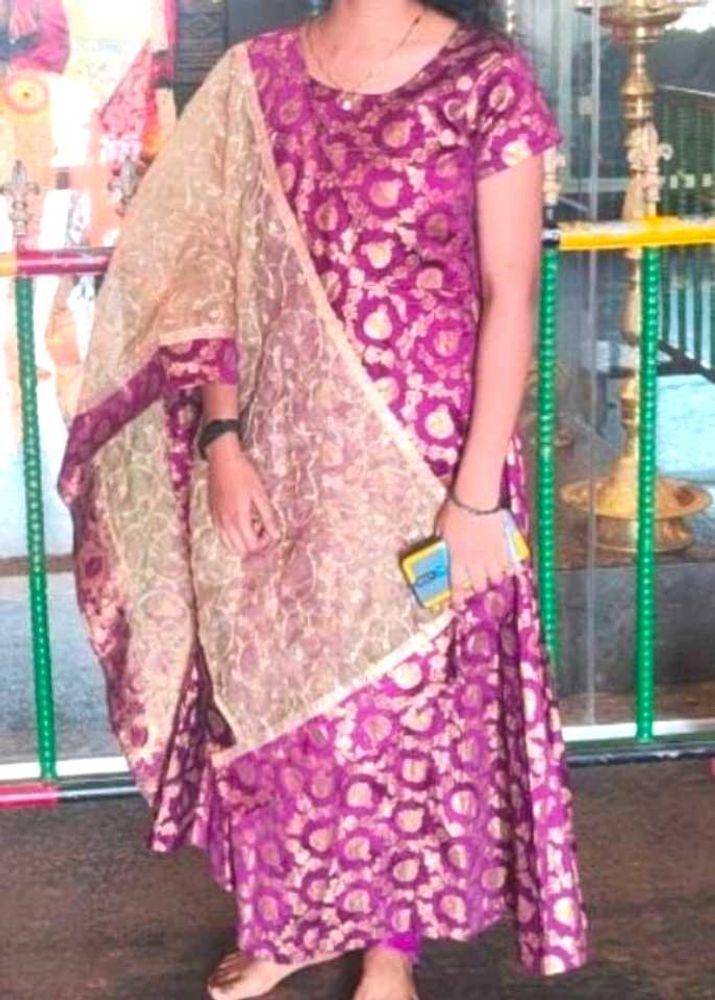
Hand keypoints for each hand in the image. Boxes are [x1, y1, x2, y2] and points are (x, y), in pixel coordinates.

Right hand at [205, 434, 279, 555]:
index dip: (264, 543)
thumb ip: (268, 516)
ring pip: (228, 545)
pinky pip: (221, 534)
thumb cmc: (243, 473)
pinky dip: (232, 534)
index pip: (252, 545)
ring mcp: (216, 519)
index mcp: (238, 518)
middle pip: (240, 550)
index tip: (270, 530)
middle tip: (262, 528)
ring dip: (242, 540)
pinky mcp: (211, 513)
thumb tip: (276, 535)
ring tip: (251, 524)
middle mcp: (225, 522)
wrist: (222, 459)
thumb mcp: (260, 494)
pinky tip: (240, 519)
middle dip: (253, 544)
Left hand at [435, 500, 511, 610]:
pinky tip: (506, 568)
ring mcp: (491, 555)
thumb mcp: (441, 529)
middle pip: (479, 584)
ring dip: (493, 579)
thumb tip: (444, 548)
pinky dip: (507, 568)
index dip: (457, 597)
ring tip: (492, 576)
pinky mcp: (503, 546)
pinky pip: (508, 564)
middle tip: (477, 584)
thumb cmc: (454, 511)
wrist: (476, 500)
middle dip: (478, 587)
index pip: (456, 584)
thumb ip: (444, 542)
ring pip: (495, 577)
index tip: (457, 603)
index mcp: (456, 558)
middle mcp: (474, 561)